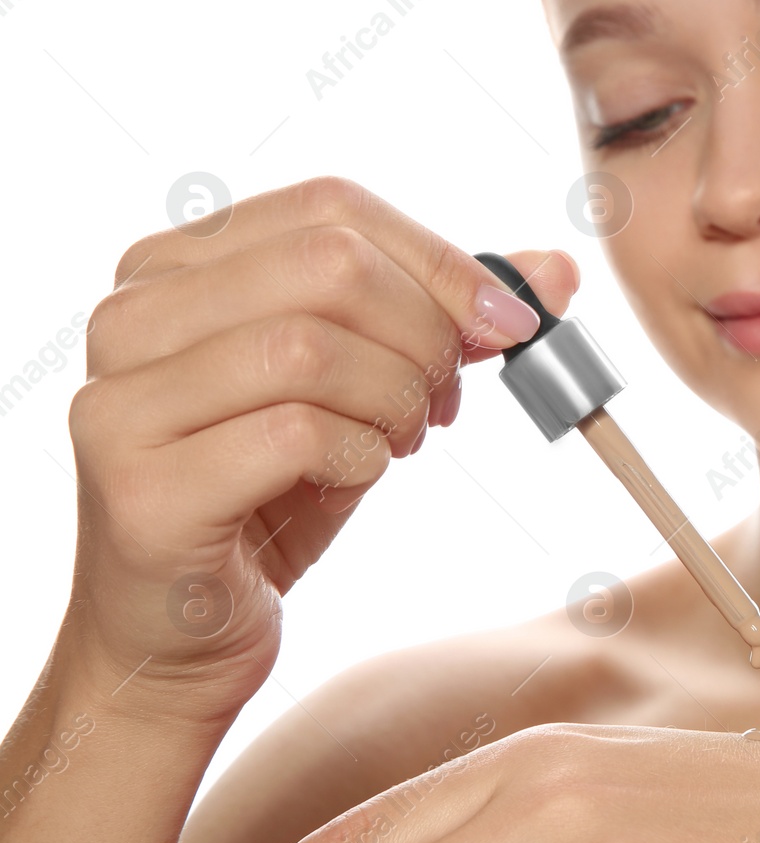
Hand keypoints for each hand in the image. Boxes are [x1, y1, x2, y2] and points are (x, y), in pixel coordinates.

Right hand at [64, 176, 578, 719]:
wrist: (180, 635)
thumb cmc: (271, 499)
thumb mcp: (366, 390)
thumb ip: (447, 320)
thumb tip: (555, 269)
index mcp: (174, 266)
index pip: (333, 207)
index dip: (442, 261)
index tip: (508, 326)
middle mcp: (129, 316)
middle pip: (329, 265)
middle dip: (425, 334)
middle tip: (444, 399)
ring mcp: (121, 400)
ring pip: (312, 348)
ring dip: (395, 399)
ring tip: (399, 441)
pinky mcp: (142, 486)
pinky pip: (296, 434)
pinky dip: (361, 457)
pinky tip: (354, 479)